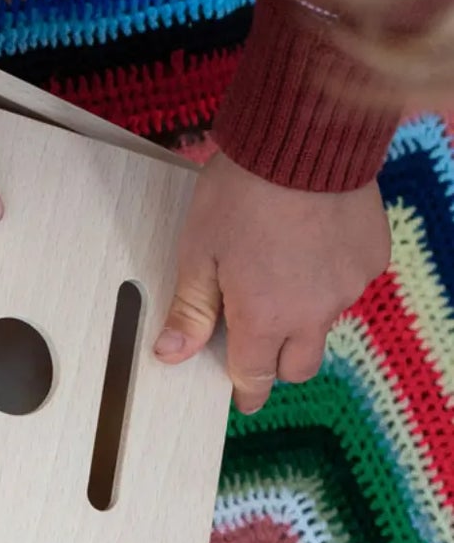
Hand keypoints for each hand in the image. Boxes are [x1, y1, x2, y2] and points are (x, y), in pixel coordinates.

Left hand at [155, 153, 389, 412]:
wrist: (303, 143)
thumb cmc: (241, 195)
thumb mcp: (199, 253)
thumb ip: (191, 309)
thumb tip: (171, 353)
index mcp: (265, 318)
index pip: (255, 376)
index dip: (245, 391)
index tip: (242, 398)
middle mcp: (314, 312)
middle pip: (299, 365)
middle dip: (277, 364)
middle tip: (257, 343)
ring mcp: (349, 286)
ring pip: (325, 322)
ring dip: (303, 315)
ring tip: (278, 275)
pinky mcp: (372, 257)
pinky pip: (348, 284)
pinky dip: (328, 277)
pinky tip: (308, 246)